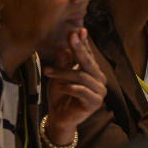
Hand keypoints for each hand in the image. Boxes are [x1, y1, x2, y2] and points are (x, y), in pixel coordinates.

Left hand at [43, 28, 105, 143]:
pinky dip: (68, 87)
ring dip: (63, 73)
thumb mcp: (58, 76)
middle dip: (79, 48)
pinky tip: (59, 87)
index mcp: (93, 71)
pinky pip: (81, 90)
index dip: (84, 43)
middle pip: (88, 62)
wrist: (59, 117)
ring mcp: (99, 92)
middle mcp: (99, 80)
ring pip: (82, 76)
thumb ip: (62, 64)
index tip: (78, 31)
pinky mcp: (95, 103)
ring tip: (48, 72)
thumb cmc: (60, 96)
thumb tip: (63, 49)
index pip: (89, 55)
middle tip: (71, 37)